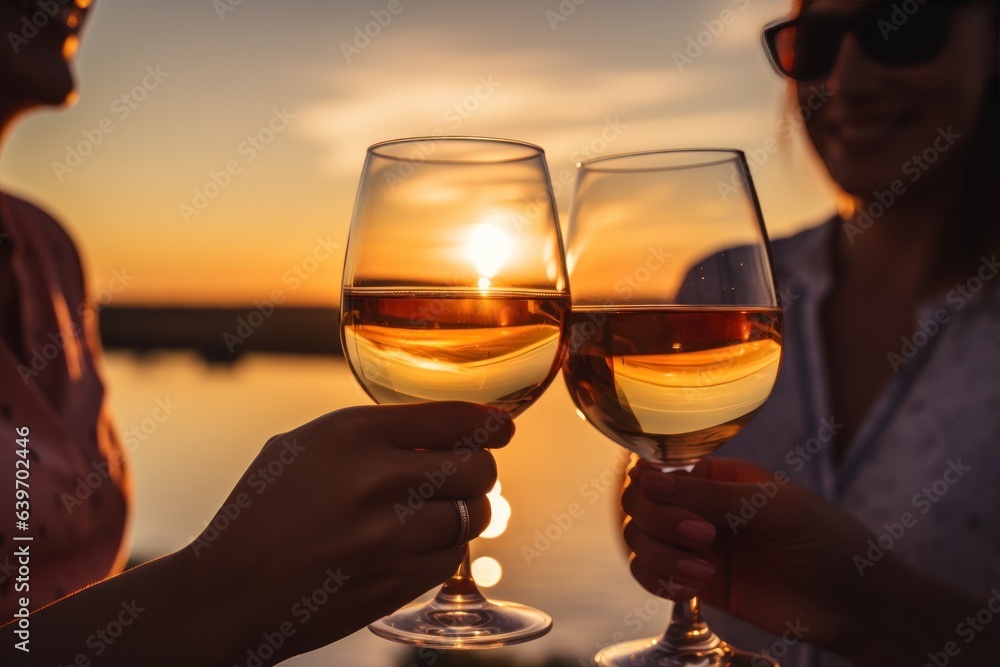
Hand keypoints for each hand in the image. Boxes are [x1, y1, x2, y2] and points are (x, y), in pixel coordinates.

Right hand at [179, 401, 511, 662]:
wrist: (229, 592)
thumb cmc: (262, 512)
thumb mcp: (303, 447)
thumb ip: (370, 433)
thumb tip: (438, 431)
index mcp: (352, 433)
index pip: (453, 418)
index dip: (490, 424)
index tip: (501, 429)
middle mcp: (376, 479)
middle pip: (478, 467)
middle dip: (480, 470)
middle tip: (467, 476)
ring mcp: (389, 535)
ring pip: (475, 515)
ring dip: (468, 513)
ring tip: (441, 514)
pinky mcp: (396, 581)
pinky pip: (453, 558)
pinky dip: (447, 550)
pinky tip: (419, 546)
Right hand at [621, 457, 887, 651]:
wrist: (854, 603)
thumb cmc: (826, 540)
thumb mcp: (775, 508)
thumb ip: (712, 496)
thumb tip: (650, 479)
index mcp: (716, 476)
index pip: (658, 468)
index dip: (653, 484)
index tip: (670, 500)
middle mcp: (697, 507)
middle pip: (640, 503)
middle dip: (661, 522)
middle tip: (705, 539)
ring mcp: (694, 546)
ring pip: (639, 540)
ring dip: (661, 556)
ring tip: (705, 572)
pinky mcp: (696, 583)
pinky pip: (650, 576)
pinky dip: (658, 581)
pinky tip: (692, 588)